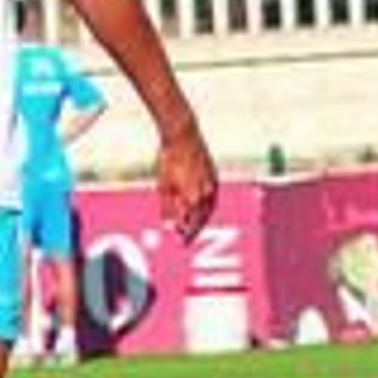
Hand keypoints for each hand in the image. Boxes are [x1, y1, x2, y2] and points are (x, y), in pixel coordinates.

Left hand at [156, 118, 216, 240]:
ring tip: (192, 225)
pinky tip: (199, 207)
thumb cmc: (170, 159)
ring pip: (208, 209)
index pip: (190, 225)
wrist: (183, 135)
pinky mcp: (214, 176)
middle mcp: (206, 194)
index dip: (185, 235)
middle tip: (186, 238)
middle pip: (201, 220)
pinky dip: (206, 207)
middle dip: (193, 230)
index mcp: (193, 198)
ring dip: (201, 219)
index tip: (179, 242)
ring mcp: (212, 184)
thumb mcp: (163, 186)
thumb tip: (168, 227)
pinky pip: (212, 198)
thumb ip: (167, 209)